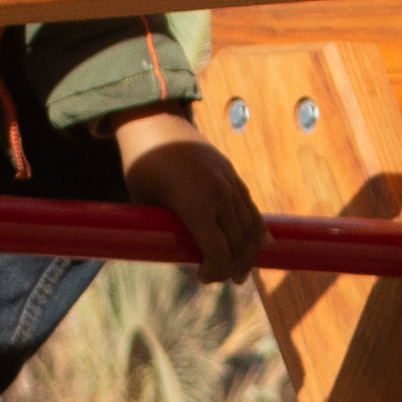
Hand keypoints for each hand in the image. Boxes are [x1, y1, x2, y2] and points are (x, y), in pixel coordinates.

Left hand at [112, 116, 272, 282]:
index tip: (203, 278)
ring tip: (241, 272)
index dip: (215, 271)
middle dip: (233, 266)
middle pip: (238, 243)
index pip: (218, 252)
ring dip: (249, 253)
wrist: (155, 122)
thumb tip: (171, 255)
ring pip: (250, 227)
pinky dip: (257, 230)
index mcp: (195, 205)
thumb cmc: (142, 165)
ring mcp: (229, 183)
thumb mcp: (143, 202)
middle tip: (223, 279)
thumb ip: (161, 229)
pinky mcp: (232, 175)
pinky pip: (251, 208)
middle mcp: (218, 194)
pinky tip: (259, 246)